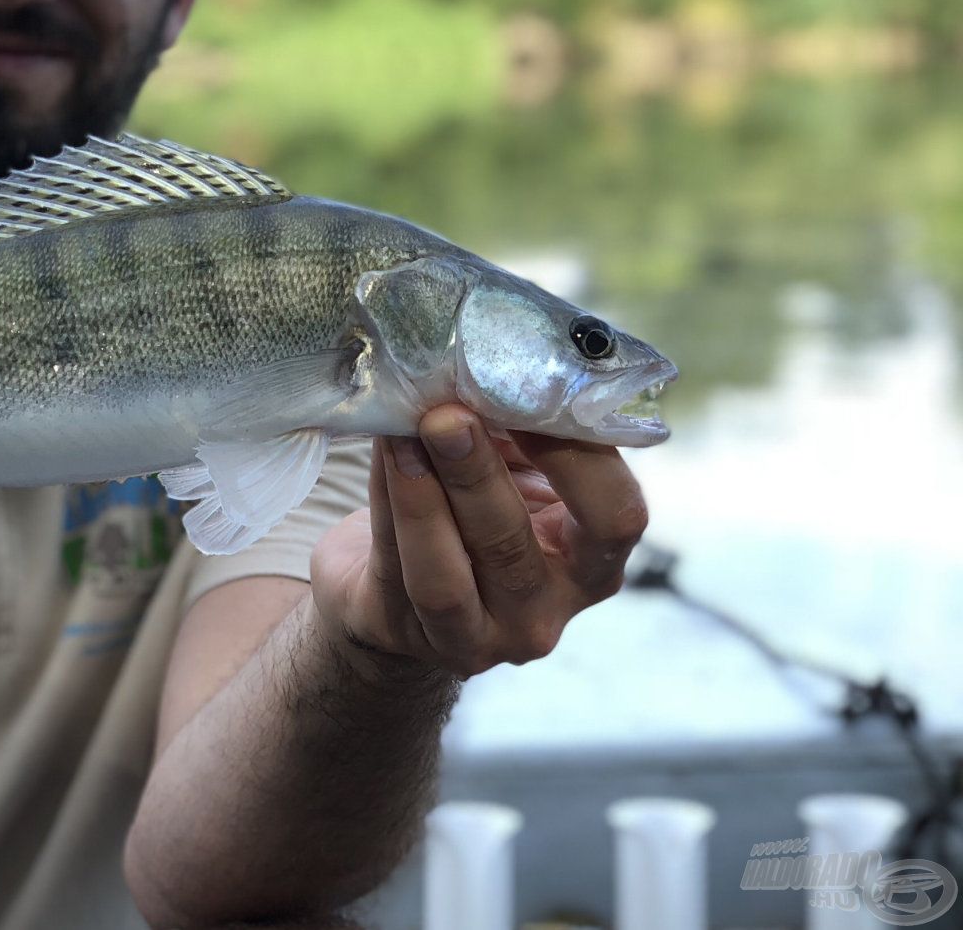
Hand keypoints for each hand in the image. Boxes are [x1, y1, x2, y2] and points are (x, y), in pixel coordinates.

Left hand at [311, 404, 648, 678]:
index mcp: (590, 563)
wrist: (390, 587)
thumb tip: (489, 358)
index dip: (577, 458)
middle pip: (514, 545)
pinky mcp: (407, 636)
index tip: (530, 394)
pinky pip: (394, 570)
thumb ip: (513, 428)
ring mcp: (476, 636)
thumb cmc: (466, 512)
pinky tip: (380, 455)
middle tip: (447, 413)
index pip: (615, 518)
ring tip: (402, 432)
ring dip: (422, 494)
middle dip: (477, 472)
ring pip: (445, 576)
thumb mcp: (510, 472)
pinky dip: (386, 505)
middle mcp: (542, 611)